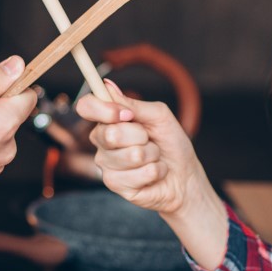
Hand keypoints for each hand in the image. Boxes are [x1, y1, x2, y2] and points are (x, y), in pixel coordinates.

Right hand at [73, 83, 228, 266]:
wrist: (184, 176)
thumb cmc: (170, 144)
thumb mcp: (159, 116)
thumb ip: (135, 105)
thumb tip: (108, 86)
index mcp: (108, 121)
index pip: (87, 107)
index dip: (103, 109)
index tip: (127, 115)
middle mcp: (102, 142)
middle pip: (110, 133)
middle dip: (141, 136)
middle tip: (149, 140)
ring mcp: (106, 165)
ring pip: (131, 155)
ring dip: (153, 155)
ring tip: (154, 158)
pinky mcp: (115, 184)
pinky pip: (140, 173)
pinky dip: (156, 171)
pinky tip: (154, 174)